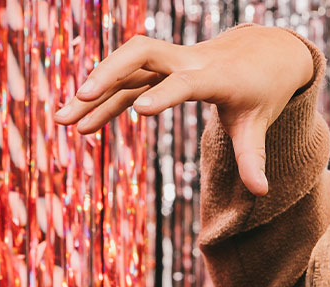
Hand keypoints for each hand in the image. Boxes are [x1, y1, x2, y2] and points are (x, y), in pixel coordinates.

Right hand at [54, 26, 314, 195]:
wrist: (266, 51)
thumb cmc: (262, 91)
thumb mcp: (259, 123)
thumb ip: (255, 157)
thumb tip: (262, 193)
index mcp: (218, 76)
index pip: (189, 82)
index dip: (167, 94)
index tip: (141, 112)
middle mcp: (190, 61)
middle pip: (142, 52)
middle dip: (110, 72)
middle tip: (81, 98)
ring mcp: (172, 60)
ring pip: (126, 66)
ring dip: (94, 88)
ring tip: (62, 120)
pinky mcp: (162, 66)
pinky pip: (127, 78)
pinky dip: (105, 97)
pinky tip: (81, 122)